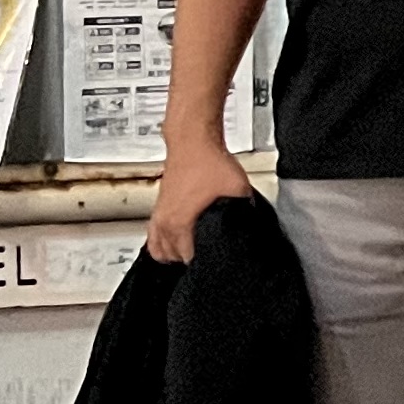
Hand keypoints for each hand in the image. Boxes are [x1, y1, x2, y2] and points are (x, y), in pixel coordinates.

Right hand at [147, 139, 256, 263]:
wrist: (192, 142)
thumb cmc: (208, 162)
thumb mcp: (237, 189)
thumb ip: (244, 210)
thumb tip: (251, 225)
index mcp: (180, 223)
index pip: (189, 258)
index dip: (205, 261)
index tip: (215, 259)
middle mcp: (165, 223)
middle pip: (173, 257)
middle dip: (190, 259)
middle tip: (208, 256)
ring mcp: (159, 215)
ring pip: (159, 249)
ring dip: (174, 254)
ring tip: (191, 253)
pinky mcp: (159, 208)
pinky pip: (153, 236)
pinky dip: (161, 243)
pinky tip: (173, 243)